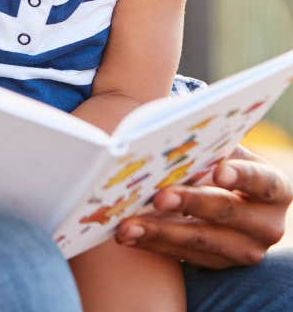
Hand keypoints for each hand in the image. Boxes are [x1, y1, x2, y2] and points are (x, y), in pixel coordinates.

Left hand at [115, 146, 291, 267]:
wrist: (218, 193)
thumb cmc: (215, 159)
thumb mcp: (221, 149)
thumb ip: (207, 146)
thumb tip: (172, 135)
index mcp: (273, 187)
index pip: (261, 180)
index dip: (242, 176)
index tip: (219, 171)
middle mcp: (267, 223)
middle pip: (226, 212)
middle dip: (190, 203)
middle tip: (159, 197)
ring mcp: (245, 249)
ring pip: (202, 242)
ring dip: (161, 232)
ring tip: (129, 225)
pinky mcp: (220, 265)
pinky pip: (184, 257)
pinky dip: (153, 244)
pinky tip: (128, 235)